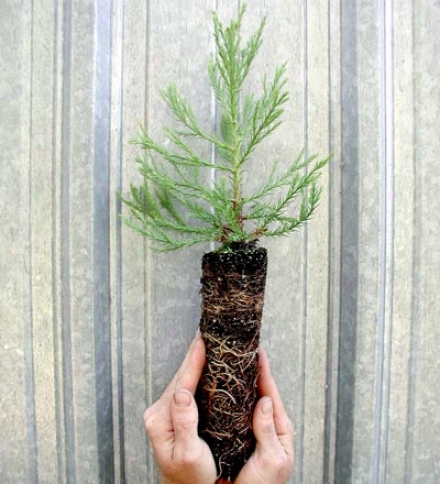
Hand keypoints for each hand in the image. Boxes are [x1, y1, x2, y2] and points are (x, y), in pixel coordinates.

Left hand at [143, 332, 216, 483]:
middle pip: (181, 376)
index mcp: (161, 420)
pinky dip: (196, 372)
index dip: (193, 360)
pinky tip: (204, 364)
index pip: (181, 384)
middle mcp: (160, 412)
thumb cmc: (191, 478)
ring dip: (195, 360)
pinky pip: (187, 386)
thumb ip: (184, 423)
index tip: (202, 340)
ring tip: (206, 341)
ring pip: (184, 379)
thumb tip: (182, 392)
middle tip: (207, 331)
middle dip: (194, 353)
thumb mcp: (189, 454)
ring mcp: (165, 412)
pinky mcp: (173, 413)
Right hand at [218, 348, 293, 483]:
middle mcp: (267, 423)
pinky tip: (220, 385)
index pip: (271, 391)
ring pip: (246, 397)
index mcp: (280, 427)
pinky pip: (235, 408)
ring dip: (240, 379)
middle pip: (259, 389)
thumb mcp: (272, 461)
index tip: (257, 350)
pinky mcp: (239, 432)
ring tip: (230, 360)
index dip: (264, 370)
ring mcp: (253, 427)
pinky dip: (230, 394)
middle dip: (251, 369)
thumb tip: (265, 401)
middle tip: (241, 349)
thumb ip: (270, 432)